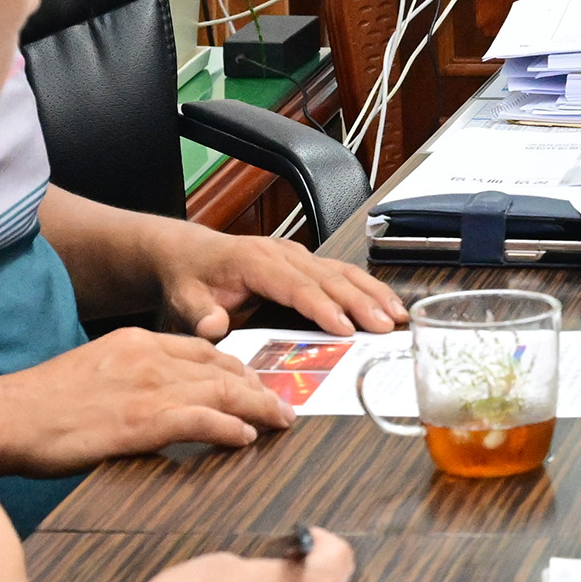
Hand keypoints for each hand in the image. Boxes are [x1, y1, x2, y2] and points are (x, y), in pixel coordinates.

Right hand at [0, 328, 295, 476]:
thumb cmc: (38, 405)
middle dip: (257, 387)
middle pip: (222, 367)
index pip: (202, 348)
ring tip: (280, 422)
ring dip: (258, 408)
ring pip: (222, 391)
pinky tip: (245, 439)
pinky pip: (202, 421)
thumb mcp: (93, 374)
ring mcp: (147, 387)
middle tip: (282, 405)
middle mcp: (148, 356)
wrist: (2, 416)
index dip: (236, 368)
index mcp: (135, 341)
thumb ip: (131, 381)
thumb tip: (159, 408)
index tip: (256, 383)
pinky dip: (230, 429)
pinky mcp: (141, 421)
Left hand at [154, 224, 402, 341]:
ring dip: (372, 294)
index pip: (295, 285)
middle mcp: (281, 253)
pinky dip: (368, 288)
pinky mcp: (306, 262)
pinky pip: (342, 272)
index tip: (344, 328)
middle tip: (385, 327)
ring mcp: (297, 255)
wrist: (191, 255)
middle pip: (328, 277)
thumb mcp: (183, 300)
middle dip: (360, 302)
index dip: (322, 307)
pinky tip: (388, 304)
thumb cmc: (190, 280)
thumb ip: (198, 314)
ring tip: (398, 317)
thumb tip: (213, 327)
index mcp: (253, 261)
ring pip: (342, 271)